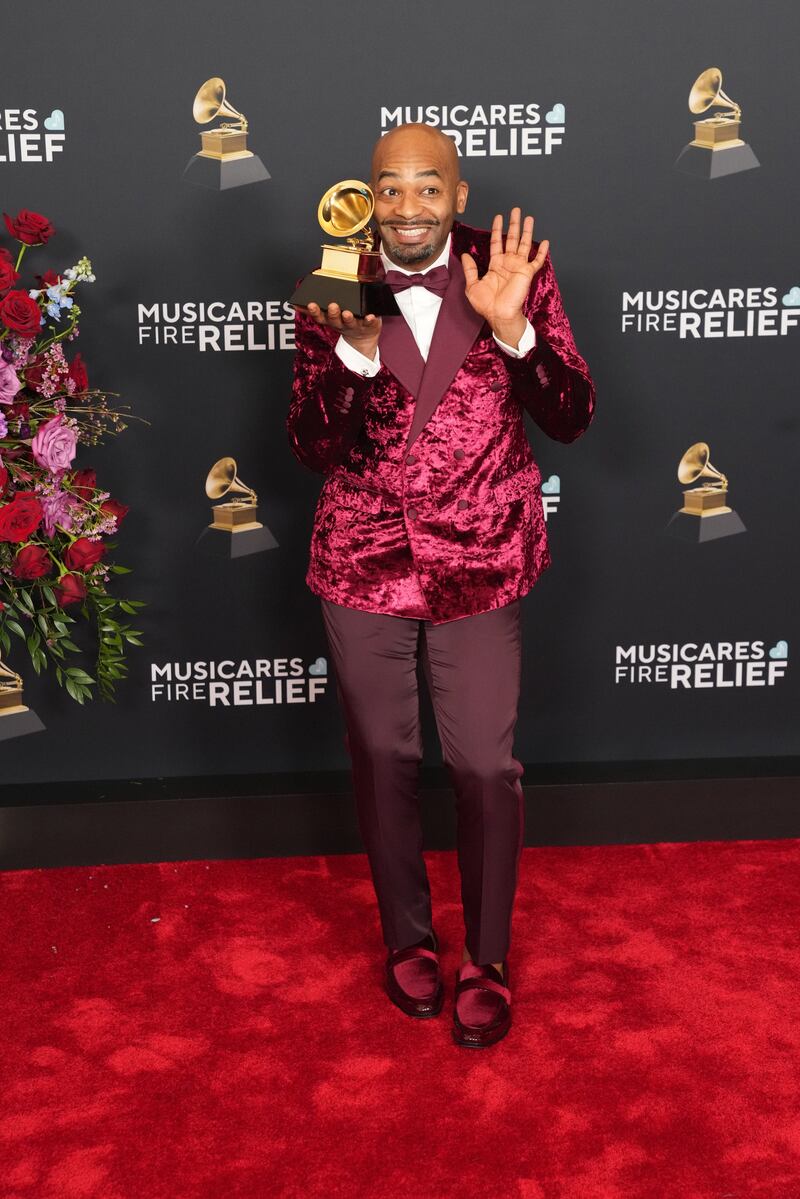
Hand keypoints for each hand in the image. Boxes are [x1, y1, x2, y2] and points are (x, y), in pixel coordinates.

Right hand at [294, 301, 381, 359]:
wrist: (364, 337)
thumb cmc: (345, 321)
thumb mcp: (329, 317)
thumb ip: (316, 311)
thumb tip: (295, 303)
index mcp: (331, 320)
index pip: (320, 316)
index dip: (315, 312)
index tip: (311, 304)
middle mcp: (341, 324)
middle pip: (335, 320)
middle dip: (333, 313)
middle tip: (332, 306)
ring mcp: (355, 325)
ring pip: (350, 322)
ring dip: (348, 318)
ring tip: (347, 313)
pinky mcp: (368, 325)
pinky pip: (369, 323)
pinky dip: (369, 320)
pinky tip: (370, 316)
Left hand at [461, 208, 548, 348]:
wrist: (499, 315)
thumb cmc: (486, 305)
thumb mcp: (472, 286)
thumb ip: (470, 270)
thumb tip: (464, 255)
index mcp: (496, 265)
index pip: (497, 242)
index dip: (497, 230)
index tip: (498, 217)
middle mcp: (508, 263)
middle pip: (512, 238)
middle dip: (514, 224)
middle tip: (516, 210)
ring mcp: (518, 267)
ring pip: (524, 244)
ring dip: (527, 231)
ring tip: (529, 218)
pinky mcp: (527, 273)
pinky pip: (536, 261)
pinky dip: (541, 252)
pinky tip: (545, 242)